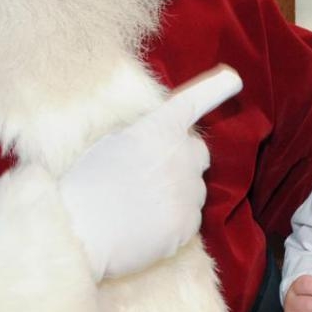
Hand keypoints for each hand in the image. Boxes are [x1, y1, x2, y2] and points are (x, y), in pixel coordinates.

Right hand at [58, 65, 242, 280]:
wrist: (77, 231)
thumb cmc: (82, 184)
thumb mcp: (106, 142)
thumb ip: (138, 135)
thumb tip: (150, 142)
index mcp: (158, 128)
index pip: (193, 101)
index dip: (215, 88)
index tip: (233, 79)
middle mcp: (181, 154)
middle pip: (198, 151)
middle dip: (184, 157)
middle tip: (156, 172)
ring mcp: (188, 190)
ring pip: (195, 187)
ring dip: (178, 191)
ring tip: (141, 206)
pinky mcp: (188, 224)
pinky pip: (189, 218)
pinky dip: (173, 222)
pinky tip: (144, 227)